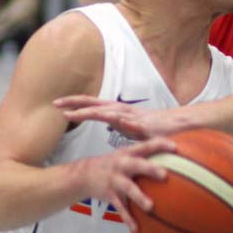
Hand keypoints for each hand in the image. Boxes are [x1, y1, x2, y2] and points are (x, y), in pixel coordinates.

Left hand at [54, 95, 182, 139]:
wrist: (177, 127)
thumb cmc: (153, 128)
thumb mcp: (131, 127)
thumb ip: (120, 125)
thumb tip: (109, 124)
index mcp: (116, 111)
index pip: (91, 105)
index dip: (74, 104)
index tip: (56, 105)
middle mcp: (121, 110)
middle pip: (94, 103)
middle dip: (75, 103)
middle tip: (55, 103)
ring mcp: (132, 116)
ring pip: (109, 112)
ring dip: (93, 112)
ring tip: (76, 114)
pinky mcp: (146, 125)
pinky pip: (134, 123)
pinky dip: (125, 122)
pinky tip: (117, 121)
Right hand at [73, 137, 175, 232]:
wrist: (84, 174)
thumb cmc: (112, 164)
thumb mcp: (124, 154)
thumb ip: (143, 155)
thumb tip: (170, 157)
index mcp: (127, 153)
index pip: (145, 146)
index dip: (160, 145)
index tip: (175, 147)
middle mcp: (121, 165)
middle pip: (137, 165)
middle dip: (150, 169)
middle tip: (164, 175)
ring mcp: (115, 181)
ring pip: (128, 189)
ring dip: (139, 197)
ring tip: (150, 207)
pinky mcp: (110, 195)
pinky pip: (121, 208)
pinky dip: (128, 219)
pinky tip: (136, 228)